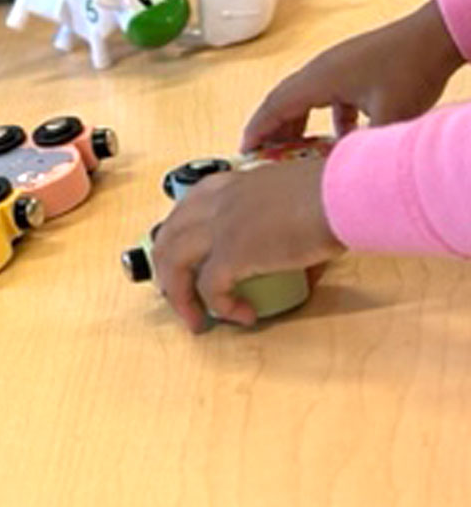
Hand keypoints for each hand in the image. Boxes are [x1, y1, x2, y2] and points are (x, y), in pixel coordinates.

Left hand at [149, 158, 342, 331]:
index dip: (176, 245)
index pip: (181, 215)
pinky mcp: (232, 252)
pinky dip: (221, 308)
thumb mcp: (286, 201)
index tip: (184, 267)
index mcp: (224, 186)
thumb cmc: (329, 194)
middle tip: (181, 300)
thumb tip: (294, 267)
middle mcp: (212, 203)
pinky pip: (210, 288)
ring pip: (173, 265)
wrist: (341, 194)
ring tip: (197, 320)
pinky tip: (243, 316)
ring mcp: (217, 226)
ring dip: (180, 298)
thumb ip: (276, 227)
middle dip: (167, 274)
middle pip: (166, 241)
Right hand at [243, 0, 462, 148]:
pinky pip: (328, 94)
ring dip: (298, 121)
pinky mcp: (353, 66)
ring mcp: (336, 66)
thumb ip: (365, 148)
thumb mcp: (389, 117)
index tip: (243, 151)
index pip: (275, 107)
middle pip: (283, 101)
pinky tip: (343, 135)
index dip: (257, 131)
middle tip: (263, 154)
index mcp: (319, 79)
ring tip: (295, 148)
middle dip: (271, 129)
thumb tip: (350, 173)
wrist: (435, 35)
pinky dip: (327, 116)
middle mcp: (320, 70)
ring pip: (305, 97)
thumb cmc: (411, 68)